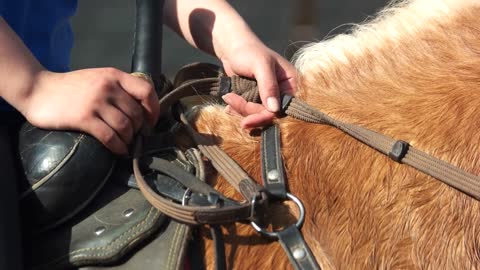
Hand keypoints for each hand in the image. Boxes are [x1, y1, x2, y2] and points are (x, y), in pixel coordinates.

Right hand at [20, 68, 158, 153]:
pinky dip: (118, 147)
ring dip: (129, 139)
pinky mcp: (84, 118)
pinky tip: (119, 151)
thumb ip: (118, 88)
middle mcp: (107, 87)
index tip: (150, 122)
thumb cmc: (70, 87)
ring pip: (126, 126)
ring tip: (126, 144)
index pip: (146, 90)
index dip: (153, 109)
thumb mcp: (98, 78)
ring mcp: (96, 102)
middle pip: (137, 113)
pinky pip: (110, 137)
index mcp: (114, 76)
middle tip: (135, 137)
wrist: (37, 89)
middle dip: (139, 129)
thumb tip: (141, 108)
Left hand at [219, 41, 296, 127]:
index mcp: (290, 83)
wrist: (231, 48)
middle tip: (230, 101)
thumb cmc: (248, 51)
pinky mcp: (256, 99)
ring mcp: (269, 97)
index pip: (283, 108)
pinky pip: (249, 112)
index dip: (265, 116)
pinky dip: (238, 109)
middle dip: (248, 111)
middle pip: (268, 114)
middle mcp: (282, 92)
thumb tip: (274, 109)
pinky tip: (229, 103)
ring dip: (240, 110)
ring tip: (228, 97)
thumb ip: (268, 86)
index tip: (247, 120)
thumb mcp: (260, 65)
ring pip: (257, 115)